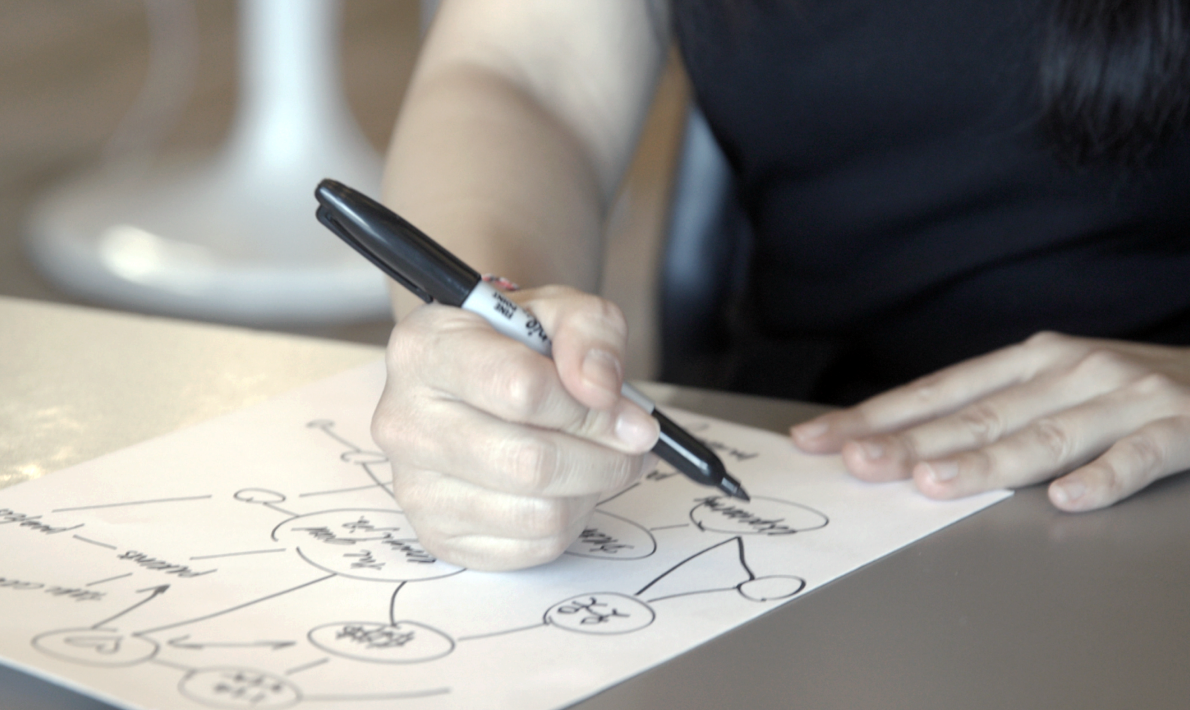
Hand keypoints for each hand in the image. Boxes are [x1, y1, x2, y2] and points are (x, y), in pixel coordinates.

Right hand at [371, 286, 658, 570]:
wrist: (476, 376)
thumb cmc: (516, 342)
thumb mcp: (560, 308)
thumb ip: (589, 331)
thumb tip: (600, 390)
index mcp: (423, 349)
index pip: (522, 390)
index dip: (592, 407)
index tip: (626, 410)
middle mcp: (404, 420)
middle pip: (531, 464)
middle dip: (604, 458)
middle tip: (633, 443)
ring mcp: (414, 485)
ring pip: (539, 514)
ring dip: (591, 490)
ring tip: (596, 459)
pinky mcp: (438, 534)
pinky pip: (531, 547)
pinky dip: (569, 521)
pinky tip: (566, 487)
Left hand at [790, 332, 1189, 510]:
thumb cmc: (1131, 389)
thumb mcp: (1057, 384)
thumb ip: (994, 411)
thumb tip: (907, 447)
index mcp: (1031, 361)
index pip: (939, 392)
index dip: (878, 416)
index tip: (820, 438)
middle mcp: (1070, 371)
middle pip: (978, 415)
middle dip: (911, 442)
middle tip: (856, 463)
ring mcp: (1125, 397)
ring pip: (1045, 436)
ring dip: (986, 463)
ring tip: (933, 484)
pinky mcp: (1183, 427)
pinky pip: (1139, 457)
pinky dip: (1104, 477)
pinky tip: (1068, 499)